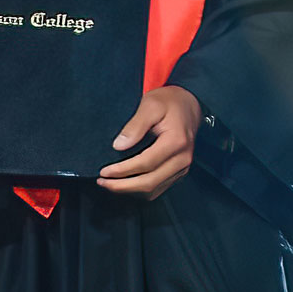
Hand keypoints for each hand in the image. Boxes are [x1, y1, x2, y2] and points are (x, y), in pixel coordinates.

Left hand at [98, 85, 199, 199]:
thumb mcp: (150, 105)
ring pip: (154, 190)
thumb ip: (135, 126)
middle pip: (149, 182)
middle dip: (123, 186)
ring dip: (130, 190)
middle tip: (102, 182)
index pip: (145, 164)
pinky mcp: (180, 171)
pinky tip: (126, 183)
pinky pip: (159, 187)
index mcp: (176, 142)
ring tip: (110, 184)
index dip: (122, 171)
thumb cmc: (169, 101)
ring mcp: (183, 167)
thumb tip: (118, 146)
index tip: (104, 172)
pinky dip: (141, 189)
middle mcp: (182, 159)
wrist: (190, 103)